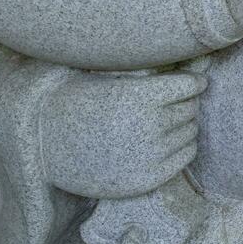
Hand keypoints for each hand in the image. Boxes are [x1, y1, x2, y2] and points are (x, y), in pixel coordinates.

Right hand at [40, 70, 204, 198]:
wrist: (45, 145)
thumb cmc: (79, 103)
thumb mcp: (111, 79)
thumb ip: (150, 74)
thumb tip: (197, 65)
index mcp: (138, 96)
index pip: (190, 84)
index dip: (193, 81)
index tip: (192, 81)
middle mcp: (147, 126)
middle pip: (191, 108)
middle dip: (187, 102)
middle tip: (175, 100)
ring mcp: (148, 155)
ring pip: (191, 131)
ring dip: (185, 124)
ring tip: (168, 120)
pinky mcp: (147, 178)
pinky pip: (185, 156)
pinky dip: (184, 146)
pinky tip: (169, 140)